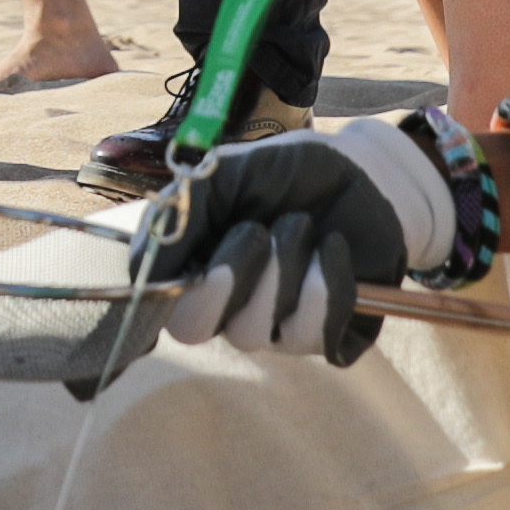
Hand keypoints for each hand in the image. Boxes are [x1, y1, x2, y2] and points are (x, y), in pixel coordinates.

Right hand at [144, 116, 462, 365]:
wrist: (363, 175)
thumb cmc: (285, 173)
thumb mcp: (226, 173)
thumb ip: (182, 211)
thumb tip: (146, 264)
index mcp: (193, 267)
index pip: (157, 303)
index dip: (167, 290)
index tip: (195, 260)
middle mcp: (227, 306)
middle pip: (194, 328)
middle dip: (226, 277)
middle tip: (256, 232)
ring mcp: (274, 327)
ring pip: (256, 331)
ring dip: (285, 266)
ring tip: (301, 223)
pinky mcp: (325, 337)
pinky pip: (316, 334)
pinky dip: (330, 280)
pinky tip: (334, 247)